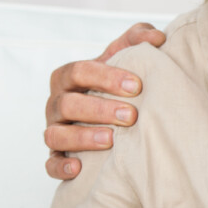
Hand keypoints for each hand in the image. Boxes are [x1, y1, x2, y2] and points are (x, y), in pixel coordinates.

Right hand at [44, 22, 165, 179]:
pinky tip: (79, 169)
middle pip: (67, 104)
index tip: (136, 85)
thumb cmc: (120, 79)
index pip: (79, 71)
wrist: (115, 106)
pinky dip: (60, 166)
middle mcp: (58, 102)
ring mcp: (55, 129)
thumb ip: (139, 38)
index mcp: (70, 76)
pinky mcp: (56, 154)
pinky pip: (50, 163)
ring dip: (82, 138)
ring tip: (111, 140)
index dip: (105, 77)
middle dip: (99, 109)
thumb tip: (157, 38)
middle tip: (131, 116)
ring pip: (55, 134)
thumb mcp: (127, 54)